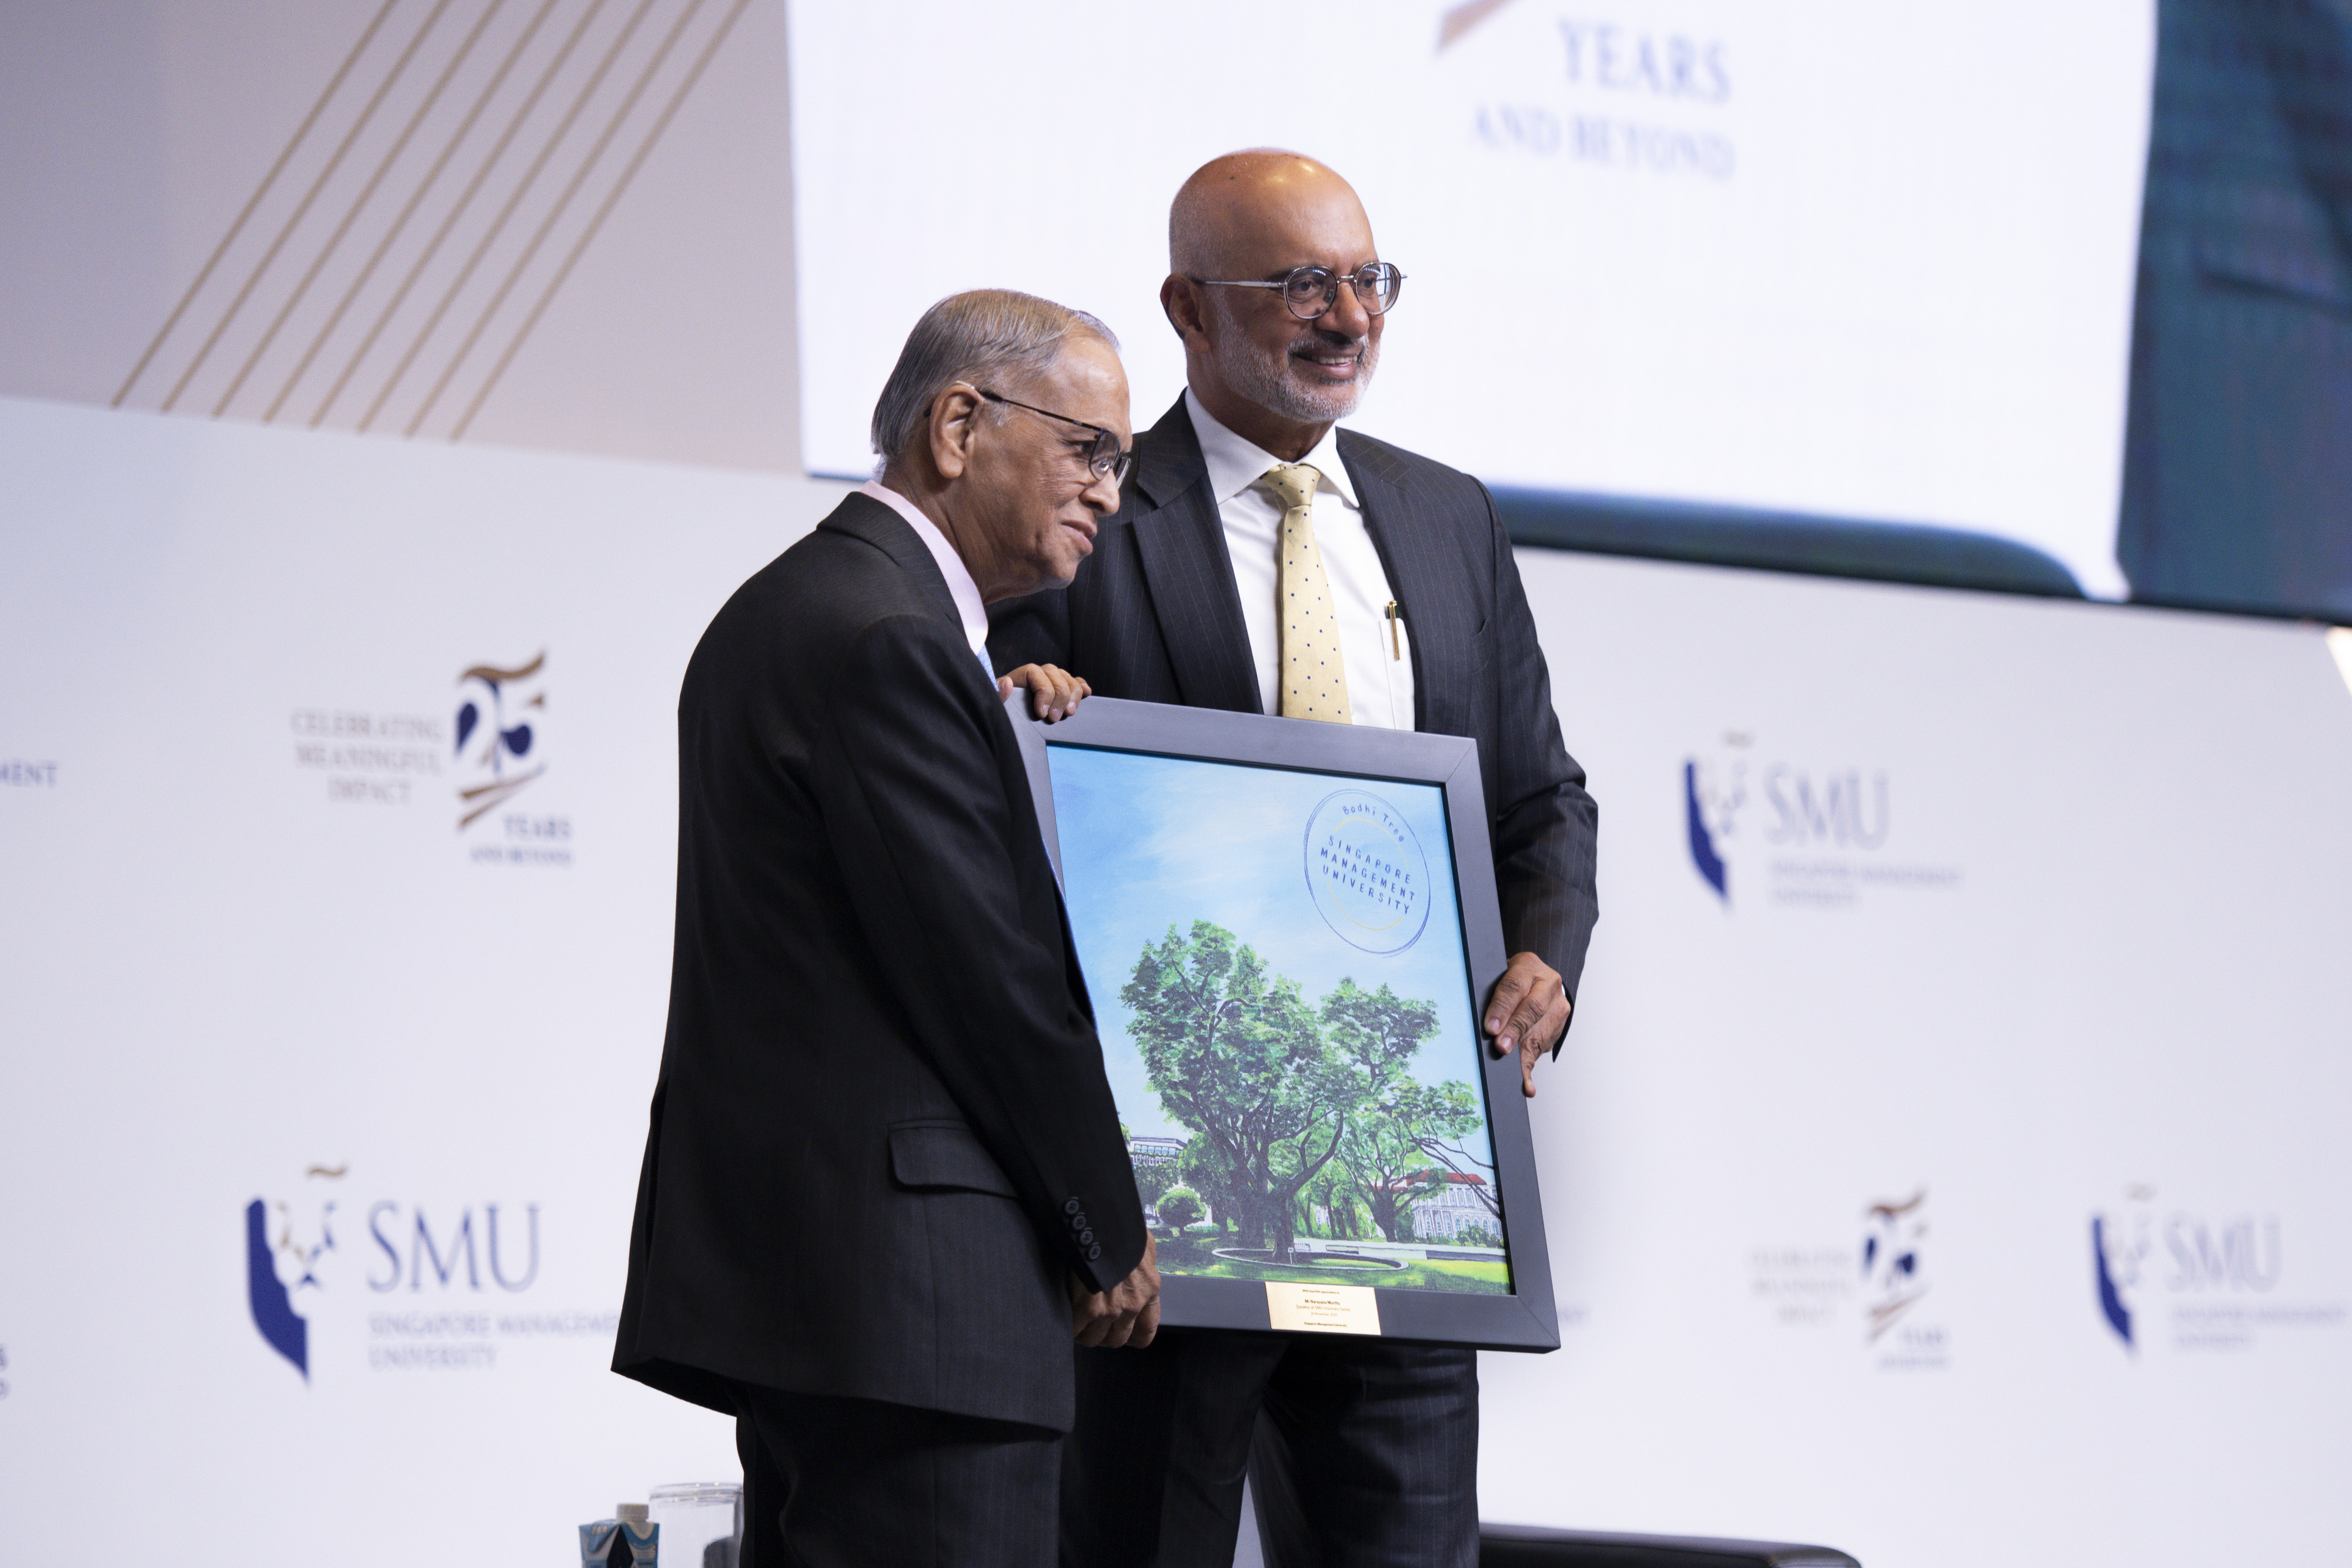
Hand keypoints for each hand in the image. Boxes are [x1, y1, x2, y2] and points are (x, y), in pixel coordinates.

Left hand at [997, 663, 1090, 722]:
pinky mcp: (1058, 692)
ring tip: (1069, 712)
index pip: (1034, 672)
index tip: (1042, 713)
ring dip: (1073, 693)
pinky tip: (1087, 693)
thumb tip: (1006, 683)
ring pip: (1066, 677)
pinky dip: (1081, 686)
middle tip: (1055, 718)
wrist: (1000, 728)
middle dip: (1059, 696)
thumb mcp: (993, 709)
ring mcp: (1048, 683)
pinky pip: (1073, 682)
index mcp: (1017, 678)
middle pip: (1054, 674)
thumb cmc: (997, 717)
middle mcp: (1034, 676)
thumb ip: (998, 696)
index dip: (1043, 691)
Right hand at [1069, 1233, 1159, 1348]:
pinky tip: (1065, 1314)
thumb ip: (1144, 1260)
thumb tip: (1140, 1264)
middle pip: (1117, 1340)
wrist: (1099, 1218)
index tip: (1120, 1331)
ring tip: (1075, 1319)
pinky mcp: (1089, 1309)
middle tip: (1091, 1322)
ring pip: (1094, 1339)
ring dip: (1083, 1332)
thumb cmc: (1119, 1226)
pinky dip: (1069, 1326)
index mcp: (1149, 1288)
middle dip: (1102, 1334)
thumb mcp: (1142, 1242)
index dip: (1131, 1335)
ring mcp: (1112, 1309)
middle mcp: (1133, 1304)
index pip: (1145, 1332)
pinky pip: (1076, 1331)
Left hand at [1485, 951, 1569, 1098]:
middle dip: (1514, 1031)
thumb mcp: (1499, 975)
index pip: (1514, 986)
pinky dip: (1531, 1066)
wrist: (1539, 978)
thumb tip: (1478, 1022)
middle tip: (1501, 1047)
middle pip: (1531, 1009)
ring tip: (1513, 1070)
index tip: (1490, 1027)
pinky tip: (1527, 1084)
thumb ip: (1491, 993)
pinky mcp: (1558, 1025)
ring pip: (1539, 1031)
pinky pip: (1542, 1047)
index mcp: (1528, 967)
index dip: (1502, 1008)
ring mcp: (1557, 1005)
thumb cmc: (1513, 978)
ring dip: (1524, 1053)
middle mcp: (1547, 984)